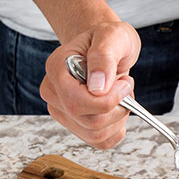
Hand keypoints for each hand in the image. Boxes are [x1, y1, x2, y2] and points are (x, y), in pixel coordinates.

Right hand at [39, 22, 140, 148]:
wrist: (106, 46)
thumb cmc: (108, 39)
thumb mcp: (112, 37)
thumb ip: (103, 57)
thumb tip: (97, 87)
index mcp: (56, 70)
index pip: (77, 102)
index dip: (109, 99)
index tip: (126, 82)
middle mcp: (53, 93)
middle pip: (90, 122)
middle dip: (118, 108)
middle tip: (125, 85)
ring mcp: (62, 111)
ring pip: (95, 135)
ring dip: (119, 118)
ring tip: (121, 95)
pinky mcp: (75, 124)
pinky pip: (99, 142)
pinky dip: (116, 130)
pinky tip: (118, 110)